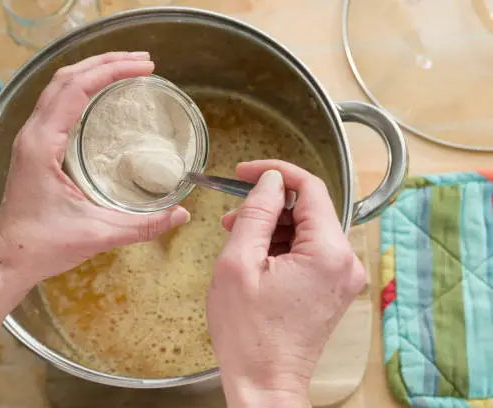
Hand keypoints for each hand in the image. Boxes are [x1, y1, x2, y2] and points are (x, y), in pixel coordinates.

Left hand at [0, 52, 189, 286]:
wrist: (9, 258)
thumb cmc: (42, 245)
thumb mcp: (98, 234)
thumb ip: (143, 225)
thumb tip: (181, 215)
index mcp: (42, 145)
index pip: (74, 89)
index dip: (110, 71)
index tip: (143, 68)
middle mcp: (33, 134)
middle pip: (66, 78)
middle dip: (104, 62)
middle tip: (142, 61)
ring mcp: (31, 139)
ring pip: (59, 87)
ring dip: (92, 71)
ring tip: (126, 68)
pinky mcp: (35, 148)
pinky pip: (57, 104)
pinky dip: (81, 89)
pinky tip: (102, 95)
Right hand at [208, 160, 364, 407]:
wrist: (264, 383)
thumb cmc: (248, 334)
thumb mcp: (239, 263)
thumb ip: (256, 212)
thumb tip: (269, 181)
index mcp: (328, 252)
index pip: (309, 187)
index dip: (275, 172)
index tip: (244, 172)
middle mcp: (345, 262)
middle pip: (309, 209)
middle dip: (268, 206)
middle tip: (233, 218)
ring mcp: (343, 277)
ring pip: (307, 229)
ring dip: (272, 227)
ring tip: (239, 240)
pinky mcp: (333, 288)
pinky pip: (309, 251)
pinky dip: (282, 246)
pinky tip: (256, 257)